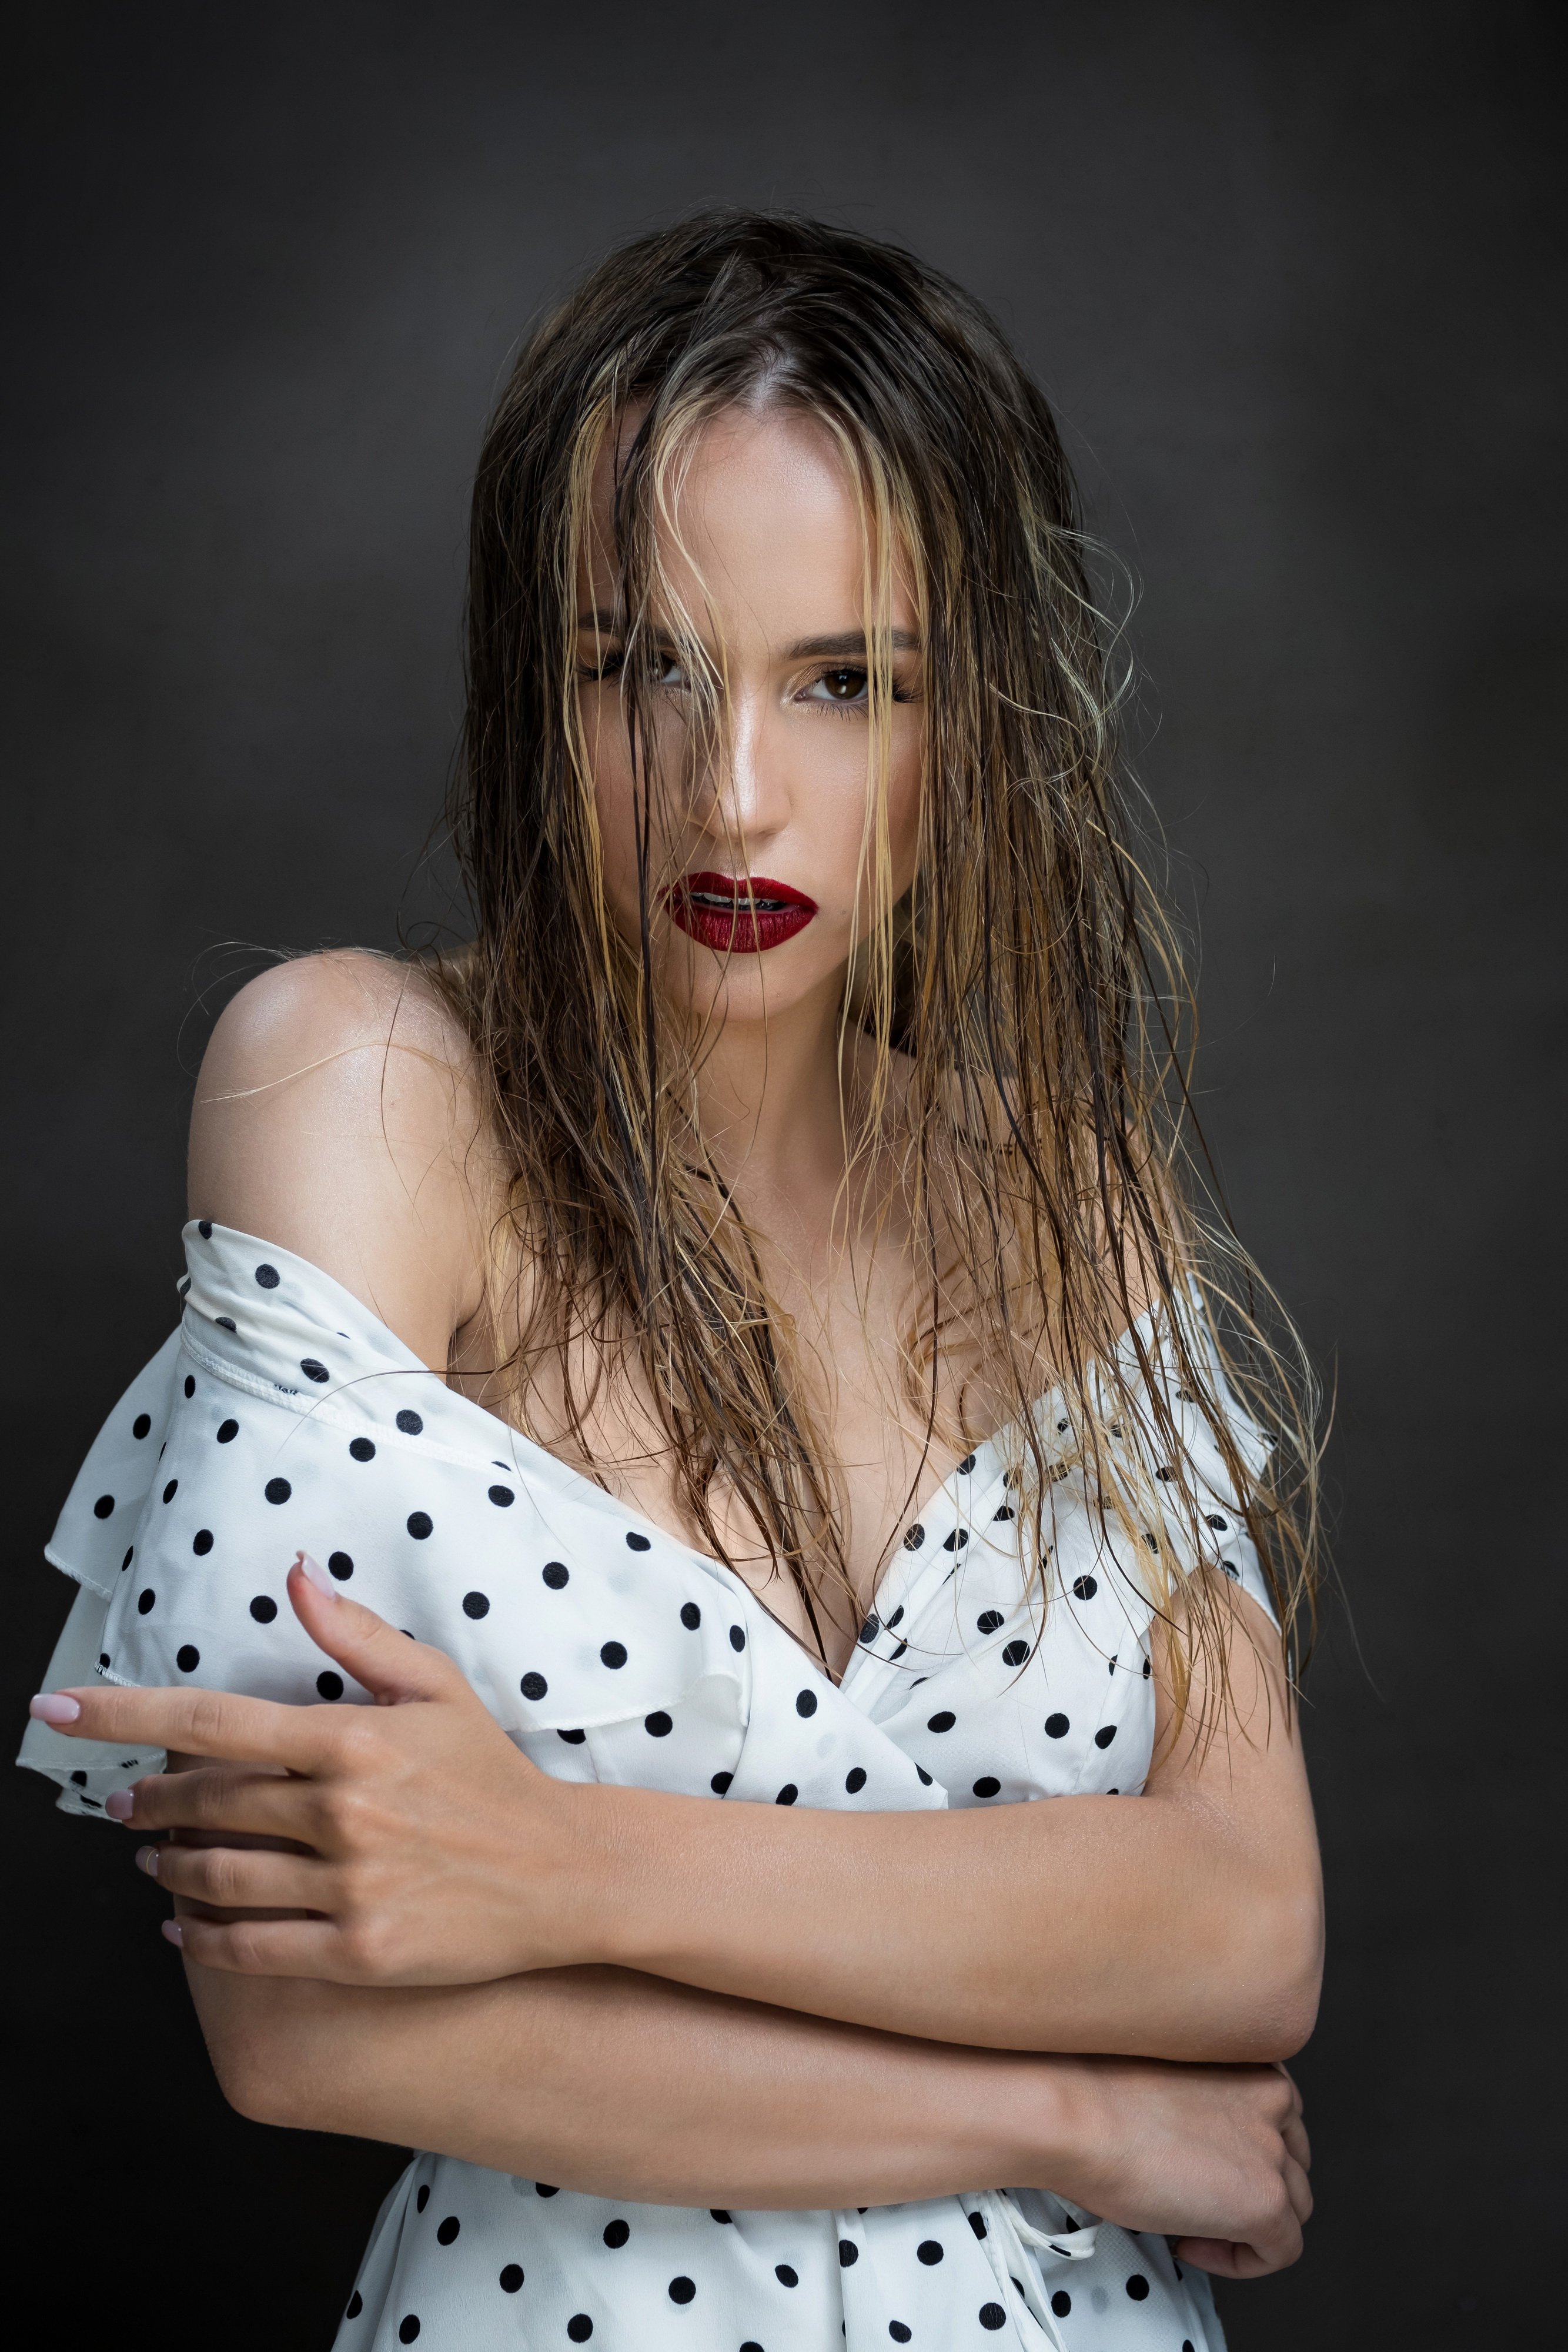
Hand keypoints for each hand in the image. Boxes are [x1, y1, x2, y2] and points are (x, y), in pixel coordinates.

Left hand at [28, 1553, 594, 1984]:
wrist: (562, 1873)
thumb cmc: (492, 1776)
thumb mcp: (435, 1687)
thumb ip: (357, 1632)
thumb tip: (296, 1576)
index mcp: (351, 1739)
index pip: (209, 1721)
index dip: (121, 1715)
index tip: (56, 1710)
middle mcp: (341, 1813)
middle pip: (204, 1803)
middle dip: (145, 1799)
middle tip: (121, 1800)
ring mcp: (348, 1887)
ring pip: (216, 1877)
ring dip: (167, 1865)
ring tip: (150, 1855)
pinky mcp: (357, 1951)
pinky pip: (251, 1949)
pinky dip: (201, 1939)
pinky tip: (183, 1927)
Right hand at [1045, 2053, 1311, 2276]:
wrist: (1077, 2114)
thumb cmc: (1096, 2091)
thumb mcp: (1167, 2079)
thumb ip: (1203, 2099)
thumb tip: (1196, 2140)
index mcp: (1250, 2059)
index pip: (1279, 2115)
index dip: (1244, 2150)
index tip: (1207, 2166)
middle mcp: (1272, 2098)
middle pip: (1292, 2161)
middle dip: (1252, 2185)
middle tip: (1200, 2198)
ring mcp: (1272, 2151)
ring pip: (1293, 2206)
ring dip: (1247, 2223)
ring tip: (1190, 2222)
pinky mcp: (1265, 2202)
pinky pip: (1280, 2250)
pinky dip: (1241, 2260)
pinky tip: (1190, 2243)